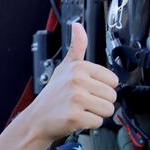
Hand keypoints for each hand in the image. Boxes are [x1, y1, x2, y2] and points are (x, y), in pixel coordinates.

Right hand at [27, 22, 118, 143]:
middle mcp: (77, 80)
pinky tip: (77, 119)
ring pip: (108, 109)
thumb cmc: (53, 95)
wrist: (37, 119)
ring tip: (81, 110)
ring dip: (96, 113)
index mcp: (79, 67)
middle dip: (100, 102)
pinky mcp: (75, 116)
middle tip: (84, 103)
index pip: (113, 80)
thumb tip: (78, 26)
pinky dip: (90, 124)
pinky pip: (98, 122)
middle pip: (112, 96)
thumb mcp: (64, 67)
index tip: (88, 90)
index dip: (102, 88)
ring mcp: (76, 98)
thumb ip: (77, 47)